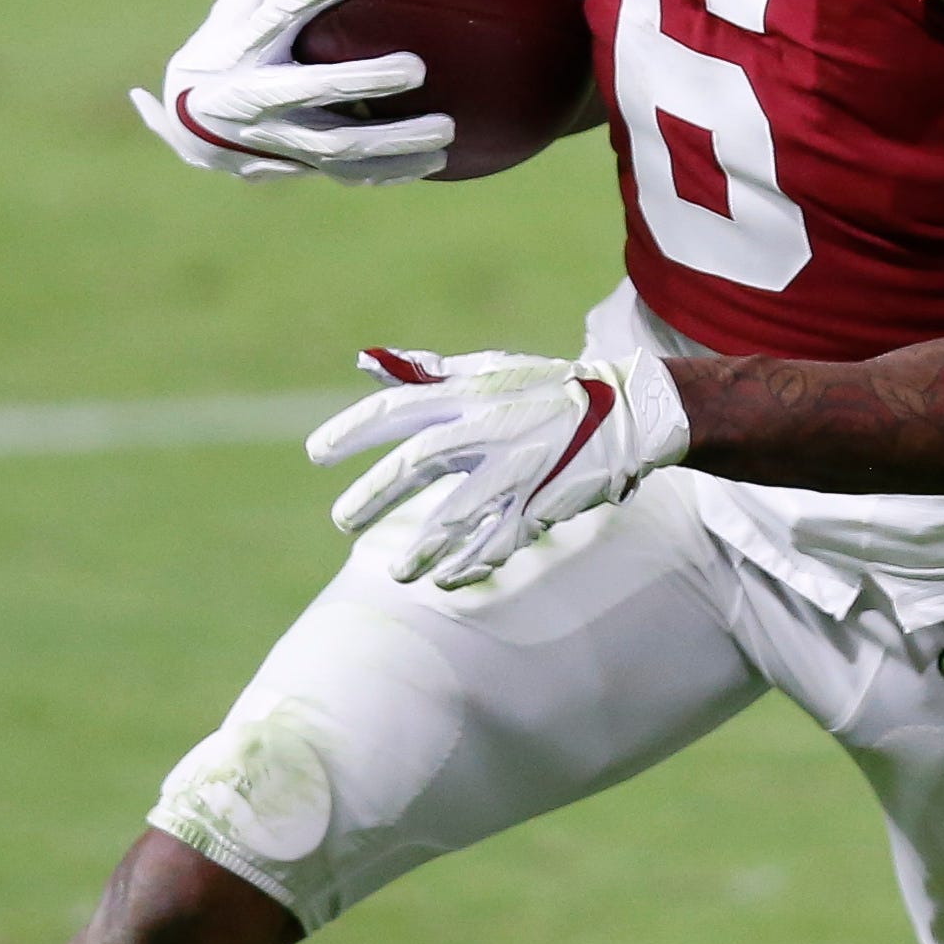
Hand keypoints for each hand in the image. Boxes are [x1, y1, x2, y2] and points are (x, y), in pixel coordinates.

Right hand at [128, 0, 456, 185]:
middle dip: (363, 81)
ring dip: (393, 142)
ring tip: (447, 130)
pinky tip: (437, 162)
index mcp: (242, 45)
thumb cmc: (227, 38)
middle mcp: (256, 95)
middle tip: (418, 67)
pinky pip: (347, 174)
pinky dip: (390, 171)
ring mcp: (277, 138)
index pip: (274, 16)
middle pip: (313, 91)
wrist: (190, 121)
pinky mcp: (296, 163)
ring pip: (338, 147)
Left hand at [307, 347, 691, 587]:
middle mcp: (490, 428)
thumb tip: (368, 362)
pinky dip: (472, 564)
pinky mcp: (542, 502)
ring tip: (397, 573)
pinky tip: (447, 580)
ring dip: (423, 547)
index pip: (399, 408)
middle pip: (419, 462)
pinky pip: (500, 541)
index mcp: (472, 393)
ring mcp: (518, 468)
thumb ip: (429, 372)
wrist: (628, 412)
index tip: (316, 453)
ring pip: (459, 513)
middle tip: (342, 521)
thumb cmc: (546, 388)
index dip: (354, 430)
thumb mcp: (489, 368)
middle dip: (376, 494)